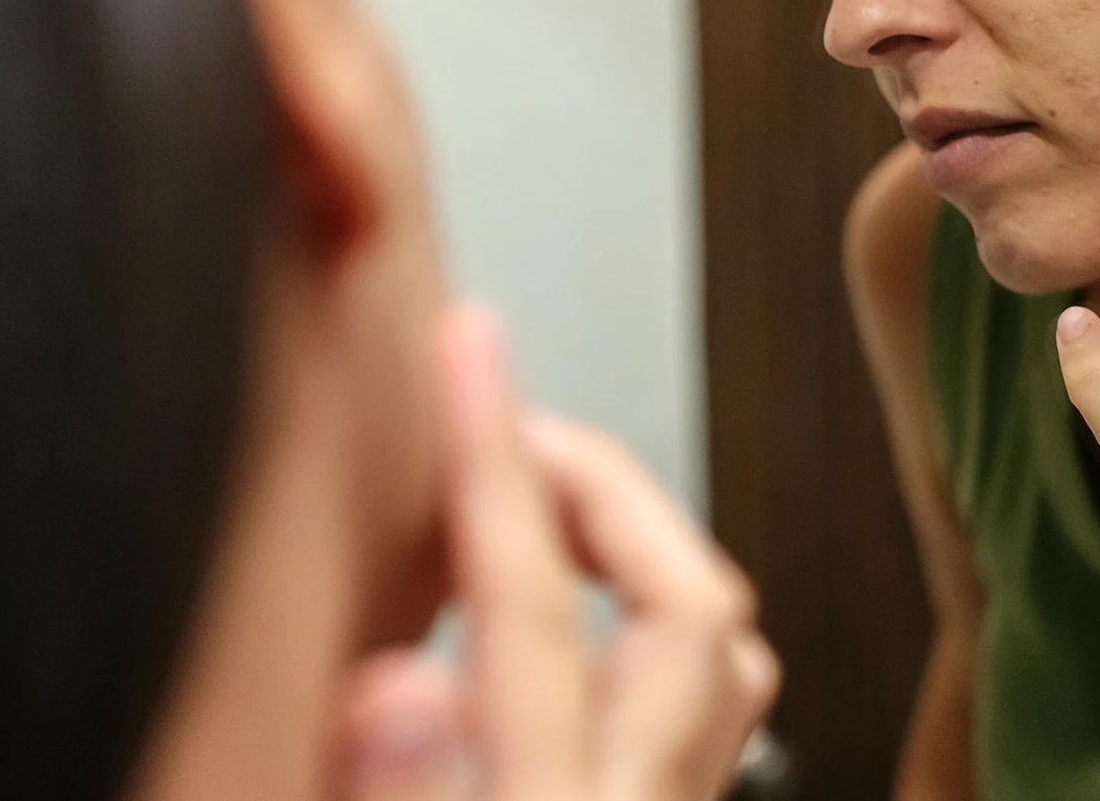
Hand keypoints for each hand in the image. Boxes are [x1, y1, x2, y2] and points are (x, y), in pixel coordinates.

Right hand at [332, 305, 780, 800]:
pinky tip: (549, 638)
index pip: (535, 606)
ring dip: (635, 553)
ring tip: (532, 505)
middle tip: (510, 424)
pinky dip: (633, 633)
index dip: (493, 455)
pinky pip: (693, 713)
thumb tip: (399, 687)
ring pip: (719, 657)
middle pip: (693, 605)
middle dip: (605, 482)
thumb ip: (380, 791)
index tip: (467, 344)